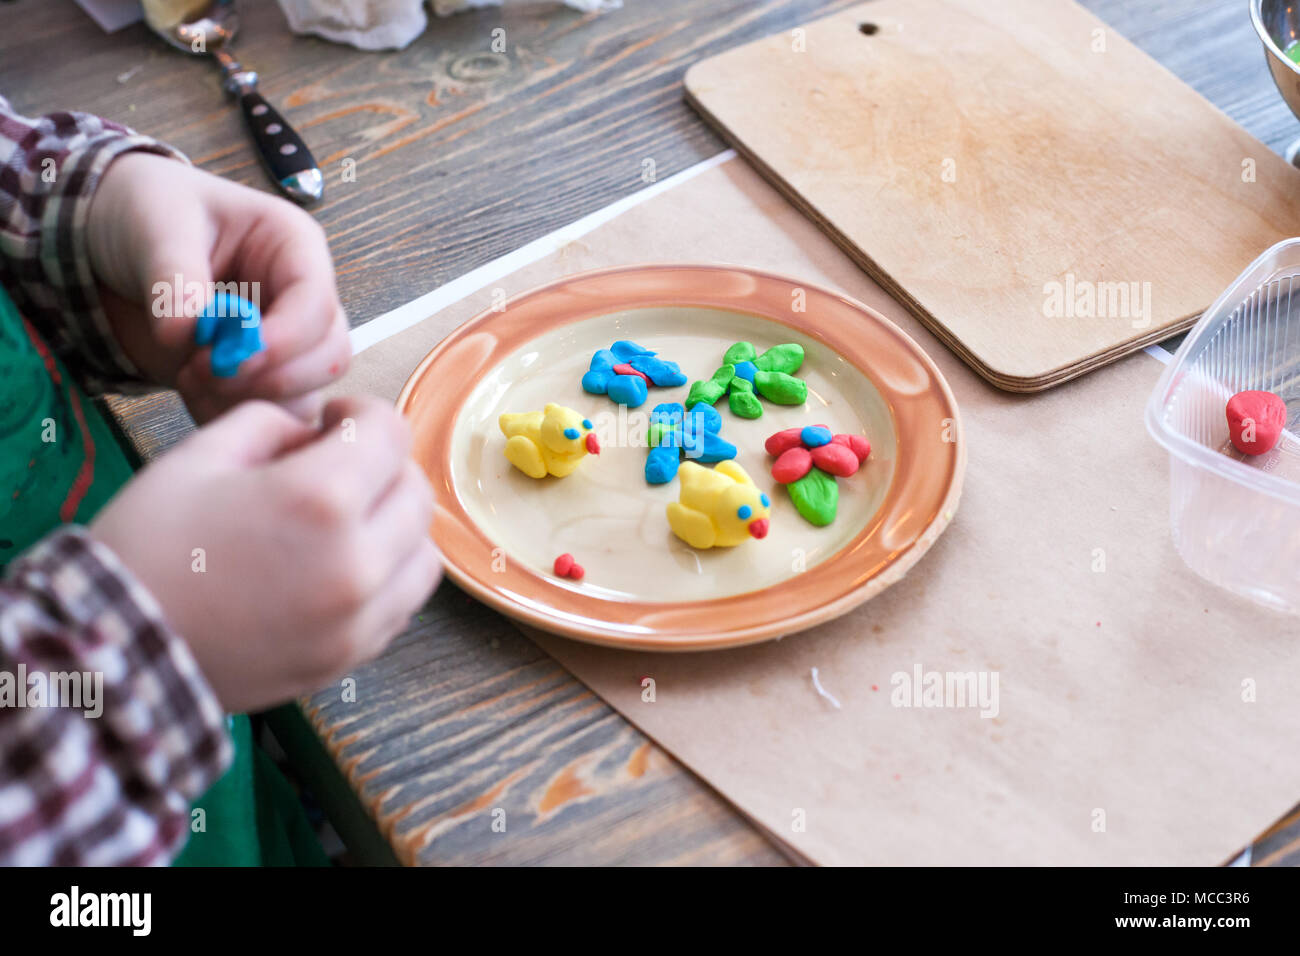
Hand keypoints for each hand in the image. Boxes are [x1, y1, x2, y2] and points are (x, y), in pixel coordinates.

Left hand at [85, 152, 350, 422]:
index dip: (285, 339)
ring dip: (252, 400)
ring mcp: (286, 341)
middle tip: (205, 373)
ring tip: (189, 378)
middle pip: (329, 355)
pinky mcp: (259, 375)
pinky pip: (271, 412)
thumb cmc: (151, 210)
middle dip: (274, 377)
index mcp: (294, 248)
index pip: (317, 303)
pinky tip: (193, 394)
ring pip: (308, 390)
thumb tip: (188, 336)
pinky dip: (234, 415)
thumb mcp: (157, 226)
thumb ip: (175, 280)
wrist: (116, 237)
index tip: (228, 359)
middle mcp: (302, 298)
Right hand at [91, 397, 440, 712]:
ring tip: (345, 522)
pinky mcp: (351, 657)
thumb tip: (316, 433)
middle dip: (383, 466)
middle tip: (338, 467)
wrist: (108, 651)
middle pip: (415, 491)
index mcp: (321, 499)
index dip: (362, 414)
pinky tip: (338, 569)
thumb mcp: (199, 456)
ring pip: (422, 553)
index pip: (389, 433)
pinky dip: (386, 578)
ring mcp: (360, 618)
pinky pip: (401, 605)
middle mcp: (358, 561)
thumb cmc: (147, 547)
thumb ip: (272, 425)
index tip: (334, 421)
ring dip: (396, 526)